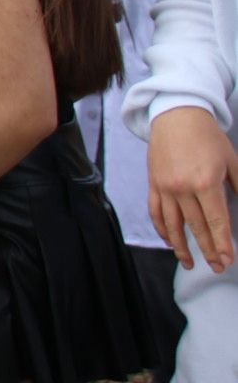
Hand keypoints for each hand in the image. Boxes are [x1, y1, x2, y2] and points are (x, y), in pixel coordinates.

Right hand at [148, 106, 237, 271]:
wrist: (176, 115)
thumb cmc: (208, 137)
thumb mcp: (232, 161)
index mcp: (206, 182)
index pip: (216, 221)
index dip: (223, 244)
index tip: (228, 261)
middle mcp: (182, 187)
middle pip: (196, 227)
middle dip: (208, 250)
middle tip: (217, 267)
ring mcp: (165, 187)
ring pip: (172, 224)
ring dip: (181, 247)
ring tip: (190, 263)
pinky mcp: (153, 184)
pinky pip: (156, 212)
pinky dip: (162, 229)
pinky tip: (169, 241)